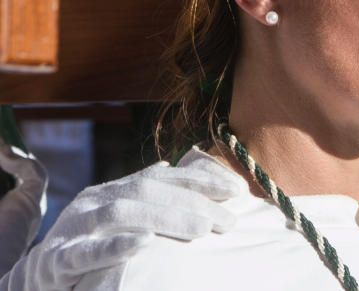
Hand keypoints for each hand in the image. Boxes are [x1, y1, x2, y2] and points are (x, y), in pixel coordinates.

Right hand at [0, 156, 244, 290]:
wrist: (35, 276)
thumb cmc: (85, 244)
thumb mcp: (115, 216)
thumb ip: (141, 193)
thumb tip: (170, 166)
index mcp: (112, 190)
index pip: (164, 178)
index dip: (202, 181)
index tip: (237, 190)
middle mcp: (94, 201)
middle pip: (149, 192)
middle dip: (194, 203)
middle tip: (229, 220)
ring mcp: (74, 227)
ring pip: (122, 213)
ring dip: (167, 219)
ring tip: (203, 229)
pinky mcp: (56, 259)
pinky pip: (85, 252)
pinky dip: (116, 246)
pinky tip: (144, 244)